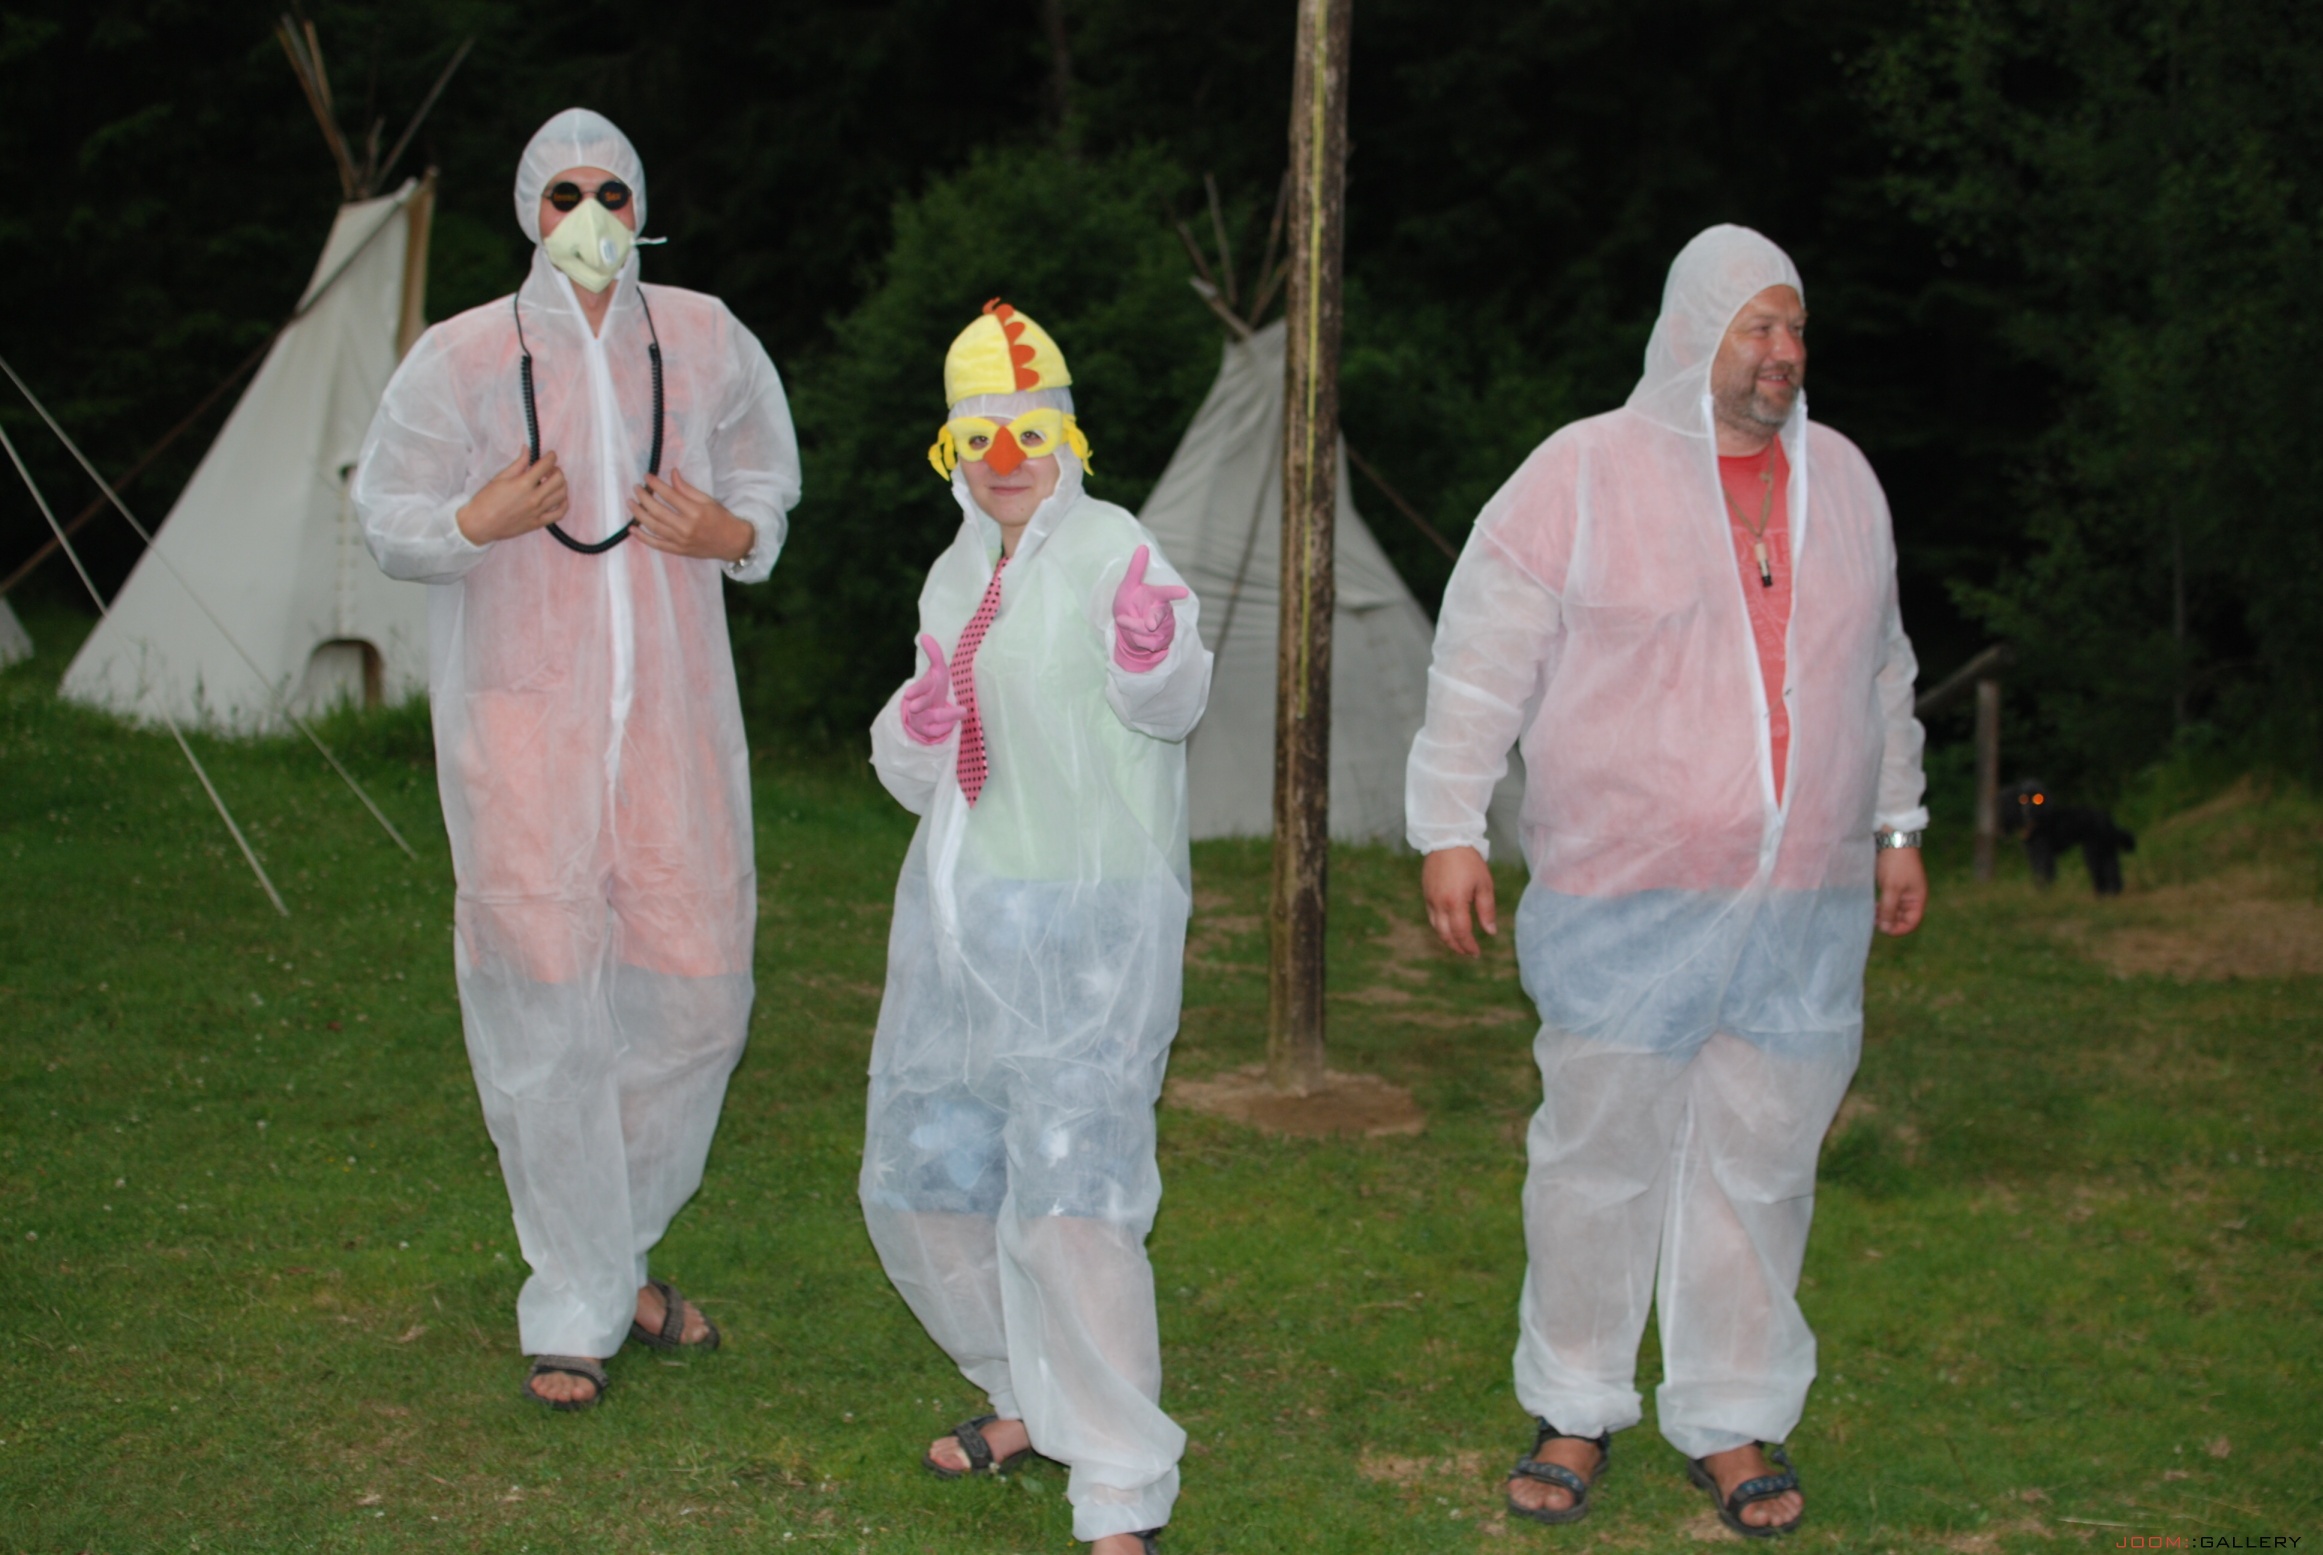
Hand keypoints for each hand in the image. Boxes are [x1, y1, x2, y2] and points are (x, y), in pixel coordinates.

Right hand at [455, 451, 566, 544]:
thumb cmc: (486, 500)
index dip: (551, 457)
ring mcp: (538, 512)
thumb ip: (518, 464)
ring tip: (553, 482)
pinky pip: (559, 514)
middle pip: (558, 479)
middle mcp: (535, 498)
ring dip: (561, 484)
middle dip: (556, 470)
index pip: (546, 465)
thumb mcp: (500, 477)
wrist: (480, 524)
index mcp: (524, 484)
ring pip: (561, 495)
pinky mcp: (538, 523)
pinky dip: (564, 504)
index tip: (550, 455)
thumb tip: (528, 450)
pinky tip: (559, 498)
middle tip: (549, 469)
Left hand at [628, 470, 756, 561]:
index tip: (647, 476)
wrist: (732, 543)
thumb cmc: (721, 519)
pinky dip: (643, 537)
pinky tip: (632, 529)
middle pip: (658, 511)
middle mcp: (686, 527)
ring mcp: (680, 541)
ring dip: (639, 514)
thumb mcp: (707, 500)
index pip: (670, 495)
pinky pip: (656, 544)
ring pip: (654, 526)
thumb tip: (672, 474)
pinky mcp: (678, 550)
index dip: (656, 484)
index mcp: (695, 512)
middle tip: (636, 488)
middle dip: (644, 498)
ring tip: (630, 503)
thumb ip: (687, 489)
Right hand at [900, 633, 963, 745]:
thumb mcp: (938, 671)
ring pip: (933, 718)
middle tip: (914, 707)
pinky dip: (947, 726)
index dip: (916, 690)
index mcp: (922, 689)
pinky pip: (937, 731)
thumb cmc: (934, 688)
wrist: (929, 711)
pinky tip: (955, 720)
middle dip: (918, 705)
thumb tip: (925, 636)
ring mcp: (923, 719)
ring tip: (964, 710)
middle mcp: (919, 704)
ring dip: (947, 715)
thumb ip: (934, 654)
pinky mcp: (929, 731)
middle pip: (917, 706)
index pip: (919, 687)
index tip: (908, 694)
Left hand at [1111, 544, 1189, 670]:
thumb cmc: (1130, 602)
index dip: (1174, 593)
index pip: (1166, 593)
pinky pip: (1148, 643)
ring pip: (1148, 632)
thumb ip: (1136, 569)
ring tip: (1129, 623)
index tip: (1184, 593)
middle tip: (1149, 624)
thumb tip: (1143, 546)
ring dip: (1133, 630)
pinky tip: (1137, 636)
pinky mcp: (1163, 641)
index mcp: (1158, 595)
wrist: (1126, 628)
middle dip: (1151, 621)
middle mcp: (1165, 610)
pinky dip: (1137, 640)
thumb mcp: (1128, 585)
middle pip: (1157, 617)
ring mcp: (1166, 626)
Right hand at [1422, 845, 1497, 956]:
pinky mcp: (1426, 893)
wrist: (1447, 840)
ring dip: (1447, 939)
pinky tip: (1449, 927)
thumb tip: (1490, 932)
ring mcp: (1430, 899)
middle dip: (1457, 947)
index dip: (1469, 946)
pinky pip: (1432, 916)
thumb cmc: (1469, 861)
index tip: (1476, 953)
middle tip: (1468, 952)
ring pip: (1436, 927)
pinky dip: (1440, 927)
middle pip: (1445, 935)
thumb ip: (1487, 910)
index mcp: (1455, 902)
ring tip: (1459, 943)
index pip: (1461, 933)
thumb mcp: (1484, 885)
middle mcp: (1439, 904)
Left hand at [1875, 846, 1927, 935]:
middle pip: (1903, 918)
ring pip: (1895, 910)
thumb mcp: (1892, 888)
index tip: (1883, 929)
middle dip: (1890, 921)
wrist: (1893, 838)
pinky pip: (1890, 901)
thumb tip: (1886, 929)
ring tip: (1872, 913)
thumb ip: (1889, 909)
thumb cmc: (1896, 863)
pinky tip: (1873, 905)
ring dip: (1884, 914)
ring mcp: (1904, 891)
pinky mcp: (1894, 884)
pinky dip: (1882, 905)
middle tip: (1874, 920)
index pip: (1912, 922)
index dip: (1898, 929)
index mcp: (1918, 899)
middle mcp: (1913, 897)